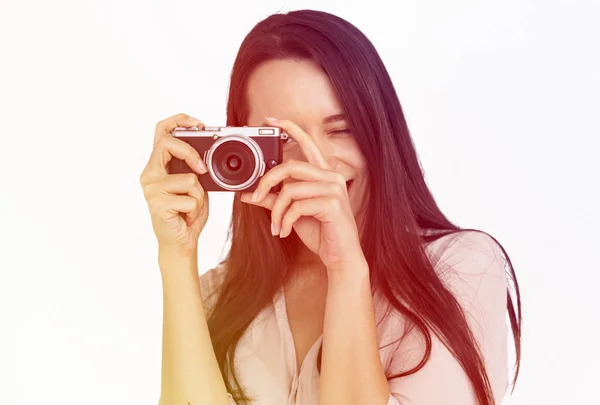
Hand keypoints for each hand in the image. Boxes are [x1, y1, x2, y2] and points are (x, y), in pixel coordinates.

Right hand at [140, 113, 209, 255]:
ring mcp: (151, 190)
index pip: (161, 132)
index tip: (198, 123)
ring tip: (190, 207)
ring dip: (199, 195)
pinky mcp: (158, 205)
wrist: (180, 242)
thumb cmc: (187, 213)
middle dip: (191, 153)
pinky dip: (196, 209)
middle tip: (203, 169)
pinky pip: (190, 199)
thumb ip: (195, 168)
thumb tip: (208, 153)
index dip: (178, 121)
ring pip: (188, 178)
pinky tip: (186, 216)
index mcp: (157, 166)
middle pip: (167, 144)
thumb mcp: (195, 185)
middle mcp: (150, 175)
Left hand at [240, 118, 364, 268]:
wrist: (340, 257)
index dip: (289, 129)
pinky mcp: (332, 204)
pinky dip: (285, 221)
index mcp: (322, 175)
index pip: (306, 143)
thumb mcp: (292, 214)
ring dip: (276, 211)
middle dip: (266, 182)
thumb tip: (248, 194)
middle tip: (254, 197)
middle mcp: (330, 177)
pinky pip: (297, 207)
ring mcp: (333, 189)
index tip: (270, 120)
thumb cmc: (321, 233)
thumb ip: (273, 201)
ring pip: (290, 190)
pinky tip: (285, 232)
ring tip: (276, 227)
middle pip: (289, 167)